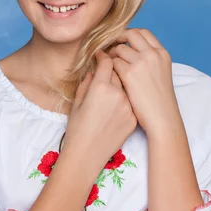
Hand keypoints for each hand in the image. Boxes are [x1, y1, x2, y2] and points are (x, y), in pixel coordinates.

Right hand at [63, 49, 137, 174]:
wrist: (87, 155)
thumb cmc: (77, 128)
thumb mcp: (77, 102)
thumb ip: (87, 82)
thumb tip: (95, 71)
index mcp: (100, 87)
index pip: (107, 61)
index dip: (103, 56)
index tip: (101, 56)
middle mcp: (117, 94)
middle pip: (119, 72)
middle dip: (113, 69)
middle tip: (107, 71)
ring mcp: (128, 106)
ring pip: (127, 87)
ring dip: (120, 85)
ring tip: (110, 91)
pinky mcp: (133, 118)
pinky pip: (130, 102)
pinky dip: (125, 100)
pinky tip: (115, 107)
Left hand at [106, 28, 180, 135]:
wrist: (162, 116)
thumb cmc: (160, 99)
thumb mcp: (161, 72)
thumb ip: (151, 59)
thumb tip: (133, 51)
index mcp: (162, 53)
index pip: (144, 32)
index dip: (130, 34)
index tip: (122, 40)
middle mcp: (153, 54)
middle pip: (130, 34)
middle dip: (118, 38)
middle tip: (110, 47)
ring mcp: (141, 63)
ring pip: (119, 49)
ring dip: (112, 55)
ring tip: (109, 65)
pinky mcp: (129, 73)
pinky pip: (113, 63)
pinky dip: (109, 68)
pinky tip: (109, 75)